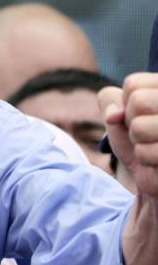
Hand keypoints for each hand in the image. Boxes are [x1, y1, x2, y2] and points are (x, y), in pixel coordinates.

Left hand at [99, 73, 157, 196]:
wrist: (156, 180)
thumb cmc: (140, 141)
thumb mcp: (119, 116)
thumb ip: (110, 100)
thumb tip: (114, 114)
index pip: (133, 84)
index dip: (126, 105)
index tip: (139, 117)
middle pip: (138, 102)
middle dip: (132, 123)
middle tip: (145, 135)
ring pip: (139, 127)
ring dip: (138, 143)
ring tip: (153, 148)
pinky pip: (145, 152)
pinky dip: (144, 160)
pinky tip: (157, 162)